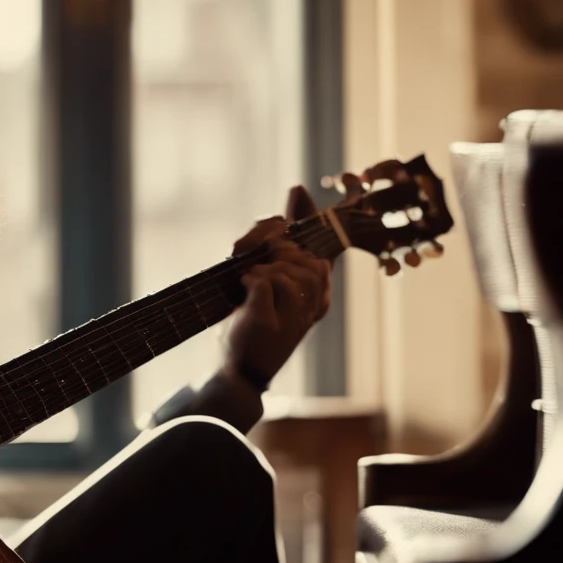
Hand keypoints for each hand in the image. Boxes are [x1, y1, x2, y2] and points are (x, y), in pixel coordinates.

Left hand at [223, 186, 332, 388]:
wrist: (237, 370)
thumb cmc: (252, 325)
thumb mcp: (267, 281)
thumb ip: (280, 241)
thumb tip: (297, 192)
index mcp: (316, 295)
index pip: (325, 251)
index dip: (310, 217)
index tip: (297, 191)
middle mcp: (313, 306)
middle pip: (307, 256)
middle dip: (277, 249)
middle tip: (254, 262)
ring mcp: (296, 317)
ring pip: (290, 268)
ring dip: (264, 270)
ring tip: (251, 283)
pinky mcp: (271, 323)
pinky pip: (266, 281)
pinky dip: (251, 281)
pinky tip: (245, 289)